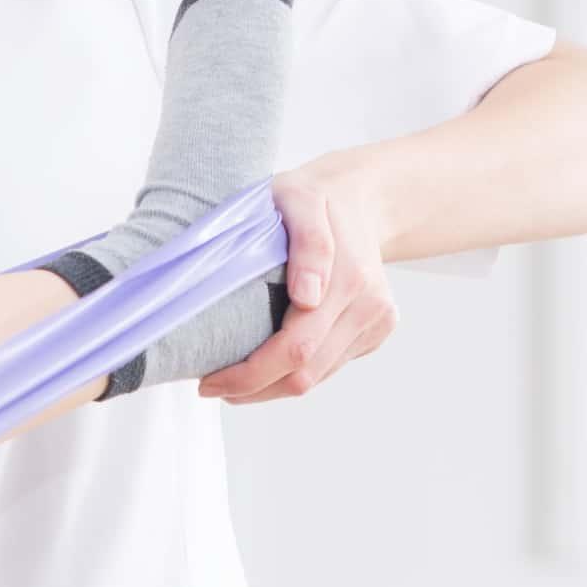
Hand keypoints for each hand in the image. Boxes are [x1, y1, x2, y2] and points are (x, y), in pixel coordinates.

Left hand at [201, 160, 398, 403]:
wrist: (361, 198)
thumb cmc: (315, 197)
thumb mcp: (299, 199)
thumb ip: (308, 242)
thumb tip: (309, 297)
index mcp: (350, 278)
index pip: (296, 348)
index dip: (250, 374)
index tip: (210, 381)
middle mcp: (370, 306)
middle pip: (304, 373)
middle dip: (252, 388)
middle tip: (211, 386)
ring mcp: (376, 322)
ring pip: (315, 379)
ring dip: (269, 387)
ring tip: (231, 380)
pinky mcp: (375, 332)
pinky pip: (327, 368)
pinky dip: (291, 373)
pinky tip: (265, 363)